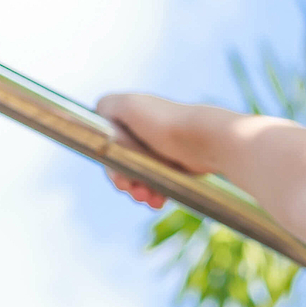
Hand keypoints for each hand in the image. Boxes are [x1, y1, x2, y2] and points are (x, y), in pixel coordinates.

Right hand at [95, 93, 202, 209]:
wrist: (206, 139)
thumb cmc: (165, 122)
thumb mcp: (128, 105)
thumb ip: (107, 106)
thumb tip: (99, 115)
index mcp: (131, 118)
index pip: (109, 146)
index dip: (110, 164)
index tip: (118, 176)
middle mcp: (144, 133)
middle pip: (123, 165)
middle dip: (125, 181)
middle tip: (133, 190)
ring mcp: (160, 151)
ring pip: (140, 178)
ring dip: (140, 191)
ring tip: (149, 198)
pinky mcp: (175, 166)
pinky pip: (158, 185)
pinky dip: (155, 194)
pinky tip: (159, 201)